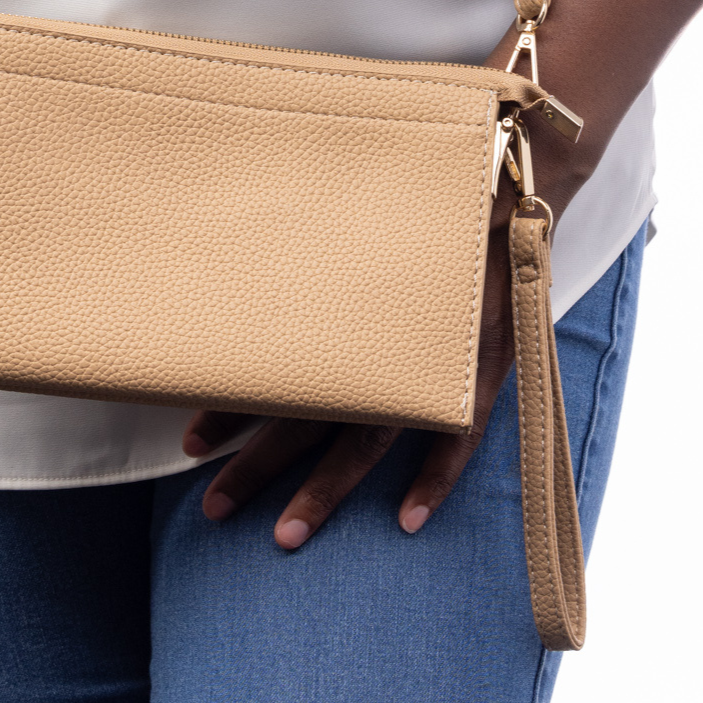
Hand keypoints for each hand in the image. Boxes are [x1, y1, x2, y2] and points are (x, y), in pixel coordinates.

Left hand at [183, 109, 593, 550]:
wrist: (515, 166)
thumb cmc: (428, 180)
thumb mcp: (355, 198)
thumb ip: (307, 233)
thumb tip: (231, 245)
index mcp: (350, 294)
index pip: (283, 359)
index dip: (234, 402)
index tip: (187, 437)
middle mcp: (388, 328)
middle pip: (316, 410)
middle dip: (261, 463)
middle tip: (212, 507)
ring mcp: (439, 353)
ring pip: (374, 435)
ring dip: (327, 490)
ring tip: (284, 535)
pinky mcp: (488, 362)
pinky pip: (462, 433)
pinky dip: (436, 476)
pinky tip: (406, 520)